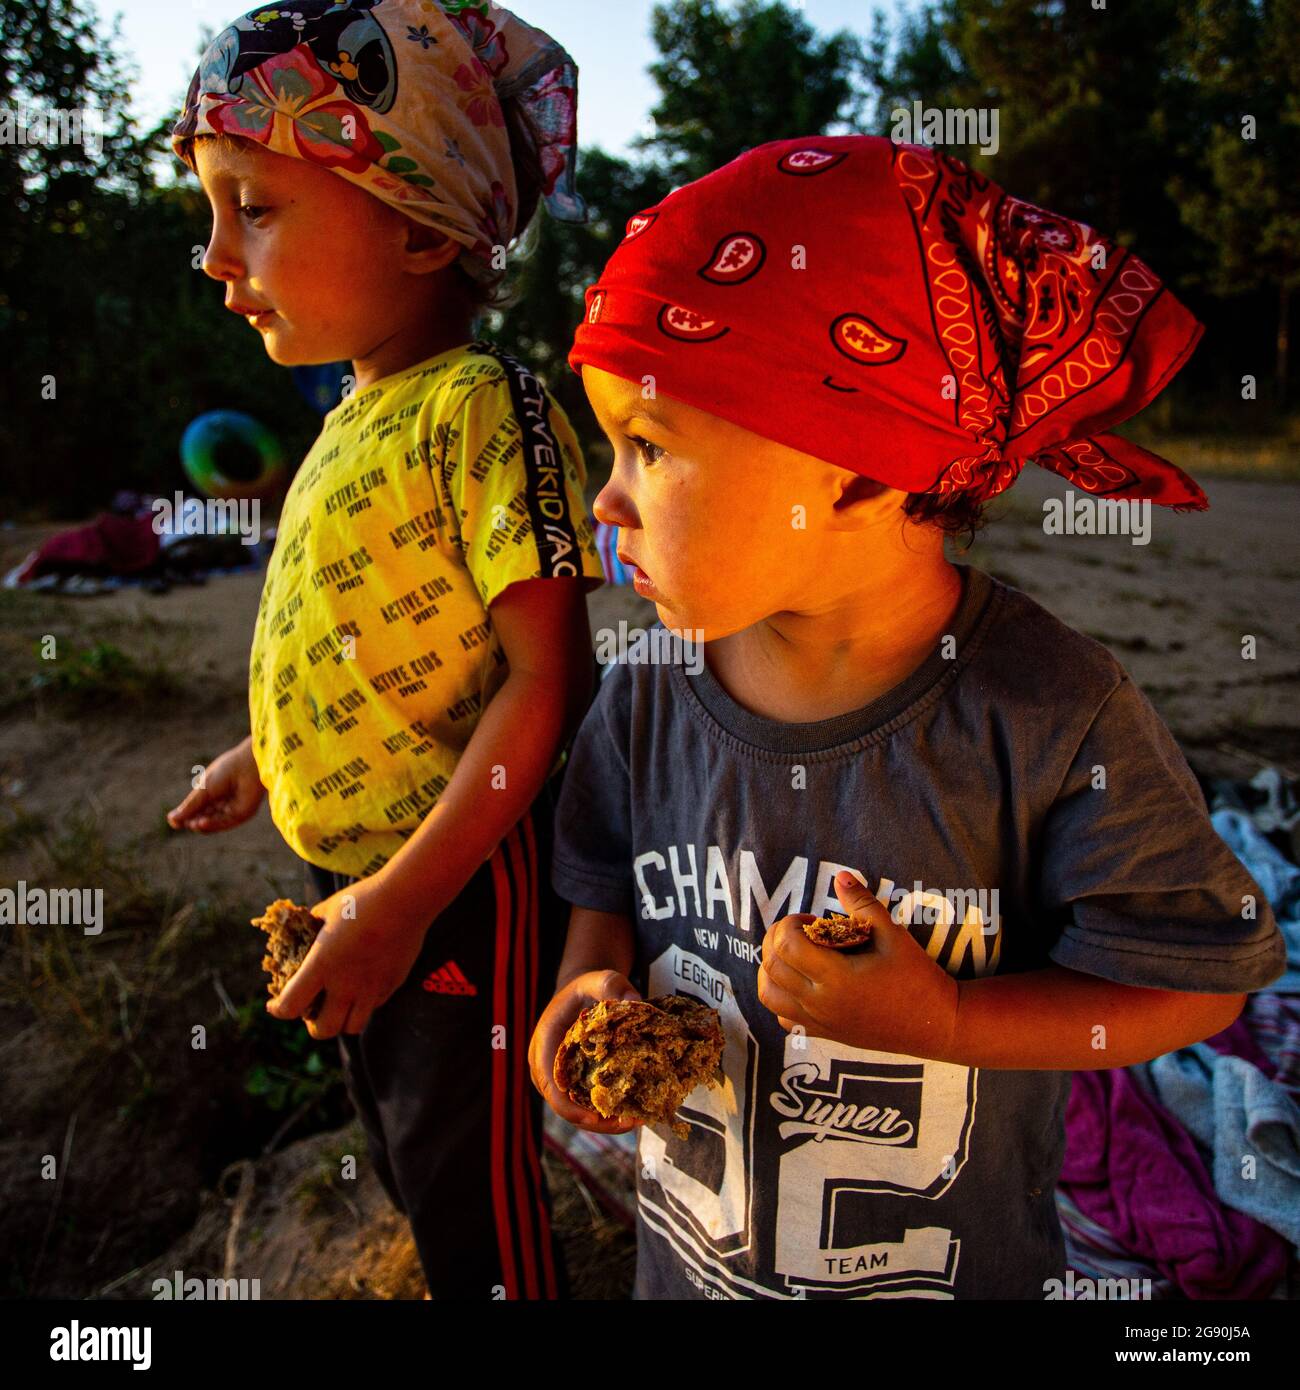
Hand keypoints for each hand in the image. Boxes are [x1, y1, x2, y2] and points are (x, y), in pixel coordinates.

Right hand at [167, 736, 263, 832]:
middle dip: (192, 822)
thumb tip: (171, 820)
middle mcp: (221, 802)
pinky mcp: (242, 814)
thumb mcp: (203, 790)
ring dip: (201, 825)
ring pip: (213, 824)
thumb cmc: (225, 772)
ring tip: (193, 823)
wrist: (248, 766)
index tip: (173, 821)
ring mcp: (231, 809)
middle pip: (202, 818)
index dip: (185, 817)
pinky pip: (225, 823)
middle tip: (184, 823)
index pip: (195, 810)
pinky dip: (212, 825)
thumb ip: (189, 807)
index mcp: (210, 792)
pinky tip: (202, 822)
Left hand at [267, 873, 431, 1038]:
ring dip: (341, 1021)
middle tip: (312, 1011)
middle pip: (323, 1030)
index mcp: (322, 964)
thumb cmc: (363, 900)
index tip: (275, 1005)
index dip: (278, 1010)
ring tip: (339, 1005)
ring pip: (352, 1027)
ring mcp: (371, 988)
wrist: (406, 899)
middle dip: (313, 1026)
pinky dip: (363, 1004)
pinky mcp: (392, 984)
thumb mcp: (328, 909)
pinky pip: (374, 1006)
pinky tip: (362, 987)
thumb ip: (313, 925)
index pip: (291, 1006)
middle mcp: (346, 984)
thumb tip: (305, 929)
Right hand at [528, 969, 644, 1132]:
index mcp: (545, 1043)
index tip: (596, 1116)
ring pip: (575, 1110)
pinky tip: (632, 1113)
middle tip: (629, 1122)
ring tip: (636, 1120)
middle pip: (563, 1105)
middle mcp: (546, 1066)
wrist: (579, 993)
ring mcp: (557, 1077)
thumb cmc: (587, 987)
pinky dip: (605, 1112)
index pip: (550, 1083)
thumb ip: (612, 986)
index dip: (568, 1106)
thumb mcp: (599, 980)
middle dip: (594, 1120)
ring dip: (603, 1121)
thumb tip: (633, 1002)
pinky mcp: (571, 1082)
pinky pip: (584, 1104)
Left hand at [757, 870, 959, 1059]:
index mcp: (837, 978)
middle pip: (772, 966)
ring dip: (771, 968)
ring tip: (794, 954)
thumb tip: (840, 875)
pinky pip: (784, 1019)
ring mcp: (819, 1022)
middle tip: (800, 931)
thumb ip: (863, 903)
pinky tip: (802, 983)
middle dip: (777, 939)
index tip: (812, 919)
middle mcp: (821, 1003)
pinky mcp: (823, 1034)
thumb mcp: (893, 935)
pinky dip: (782, 999)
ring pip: (768, 995)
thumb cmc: (917, 977)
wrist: (935, 1025)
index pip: (787, 945)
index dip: (791, 923)